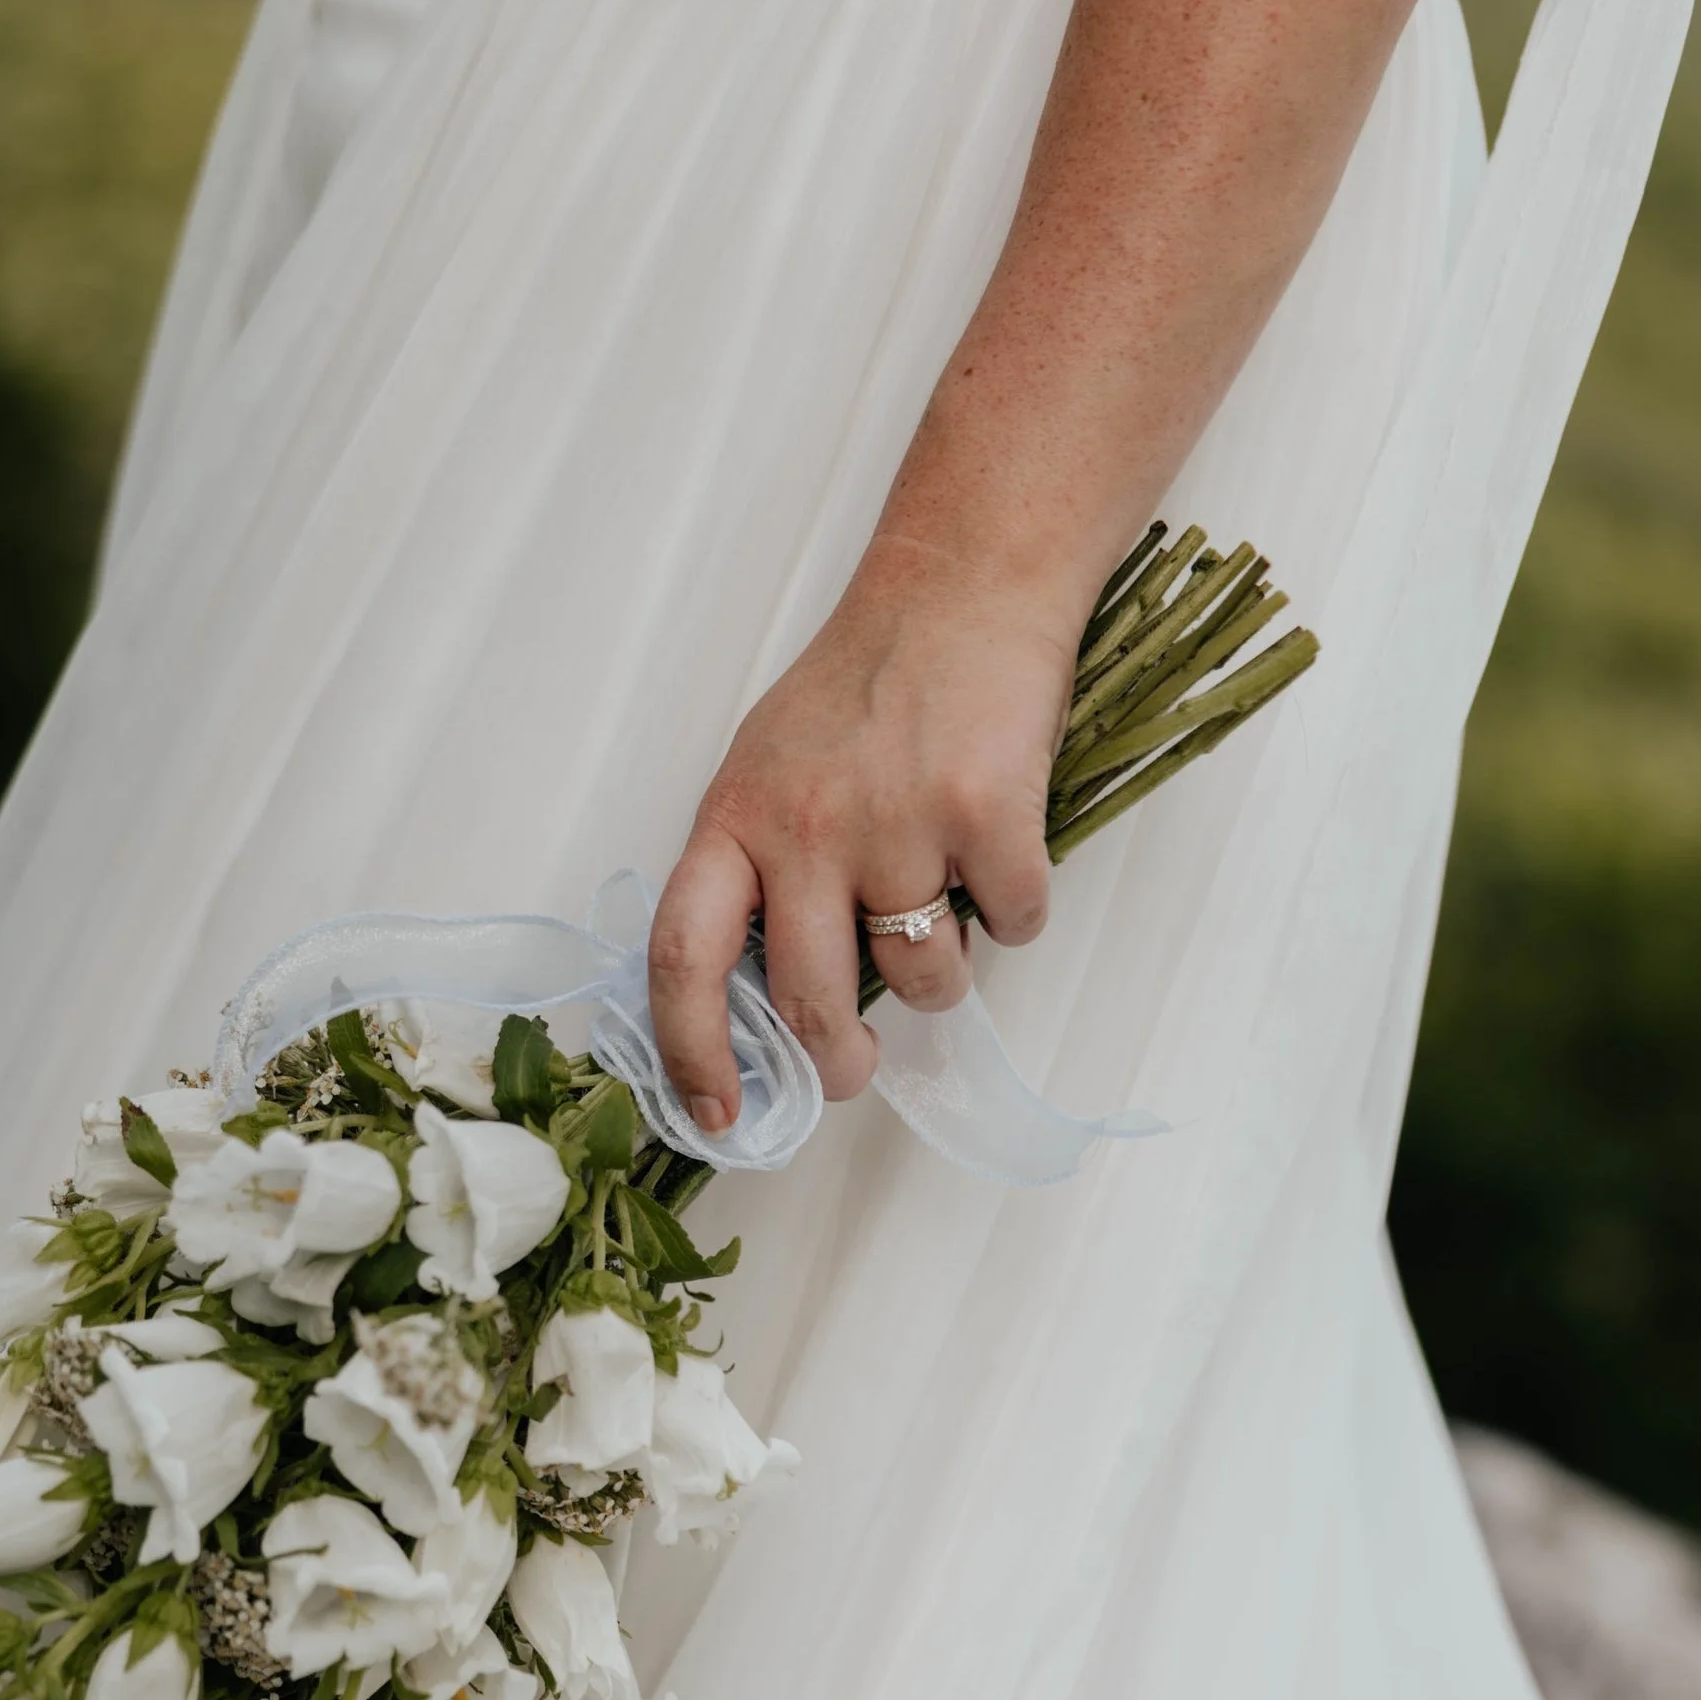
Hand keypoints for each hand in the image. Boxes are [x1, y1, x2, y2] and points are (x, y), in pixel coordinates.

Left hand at [649, 579, 1075, 1134]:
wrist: (962, 584)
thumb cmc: (865, 685)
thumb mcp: (769, 770)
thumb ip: (757, 873)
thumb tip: (765, 1007)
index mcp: (734, 819)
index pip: (683, 958)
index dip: (693, 1054)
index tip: (720, 1115)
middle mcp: (804, 827)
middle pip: (810, 1004)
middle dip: (841, 1063)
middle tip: (857, 1065)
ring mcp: (897, 821)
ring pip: (926, 975)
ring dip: (946, 967)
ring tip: (946, 898)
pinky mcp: (988, 814)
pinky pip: (1011, 924)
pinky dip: (1016, 910)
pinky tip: (1001, 853)